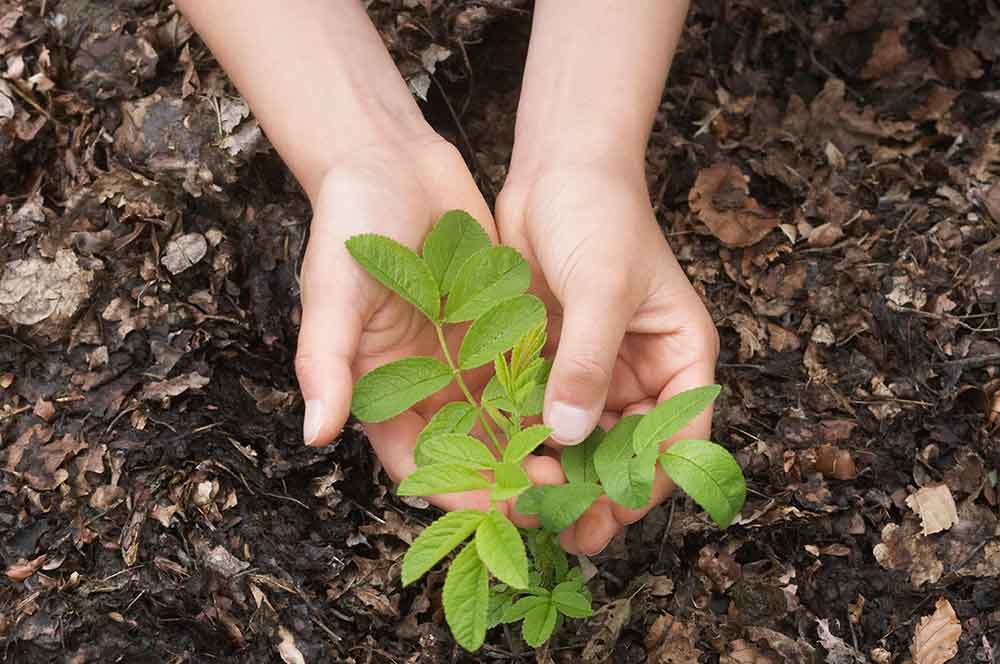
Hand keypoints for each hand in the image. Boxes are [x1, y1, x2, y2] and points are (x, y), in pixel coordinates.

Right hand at [296, 136, 562, 512]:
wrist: (393, 160)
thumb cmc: (351, 222)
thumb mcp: (333, 289)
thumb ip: (327, 360)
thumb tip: (316, 434)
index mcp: (380, 388)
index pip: (419, 462)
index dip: (458, 491)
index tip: (503, 508)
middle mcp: (424, 384)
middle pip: (469, 452)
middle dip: (510, 480)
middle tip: (558, 494)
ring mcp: (463, 359)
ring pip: (504, 422)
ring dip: (537, 448)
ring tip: (581, 465)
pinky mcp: (497, 330)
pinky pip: (526, 375)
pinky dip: (551, 397)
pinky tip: (590, 410)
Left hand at [497, 166, 719, 554]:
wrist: (556, 169)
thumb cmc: (599, 215)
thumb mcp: (602, 286)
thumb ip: (589, 360)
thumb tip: (573, 435)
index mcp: (678, 356)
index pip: (680, 434)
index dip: (654, 479)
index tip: (617, 512)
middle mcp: (640, 371)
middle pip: (630, 449)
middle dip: (603, 490)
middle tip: (571, 531)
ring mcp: (594, 368)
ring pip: (584, 439)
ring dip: (563, 472)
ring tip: (532, 509)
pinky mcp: (551, 361)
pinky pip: (543, 412)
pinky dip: (529, 439)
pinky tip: (504, 466)